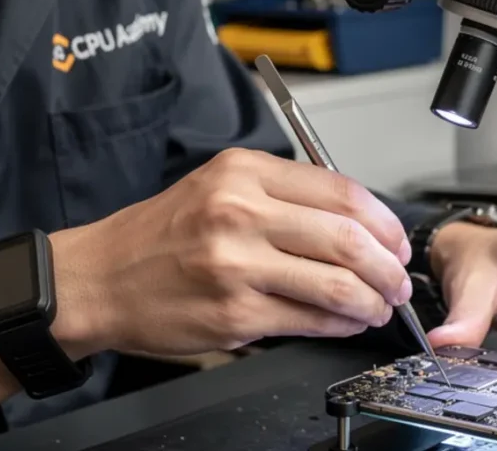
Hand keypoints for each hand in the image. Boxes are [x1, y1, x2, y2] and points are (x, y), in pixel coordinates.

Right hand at [46, 148, 412, 357]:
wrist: (97, 279)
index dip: (385, 221)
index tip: (396, 239)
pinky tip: (347, 322)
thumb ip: (283, 196)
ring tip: (379, 307)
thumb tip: (357, 222)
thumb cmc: (159, 236)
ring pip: (338, 284)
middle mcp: (240, 212)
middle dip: (390, 266)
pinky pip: (311, 320)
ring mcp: (237, 265)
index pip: (341, 191)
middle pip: (350, 237)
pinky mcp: (235, 314)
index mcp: (243, 172)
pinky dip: (342, 324)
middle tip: (399, 280)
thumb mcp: (217, 187)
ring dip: (373, 301)